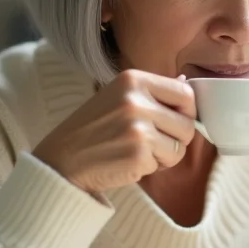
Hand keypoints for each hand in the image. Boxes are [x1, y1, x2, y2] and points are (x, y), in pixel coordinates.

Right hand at [33, 70, 196, 194]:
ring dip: (164, 156)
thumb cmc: (92, 130)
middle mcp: (135, 100)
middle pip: (187, 124)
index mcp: (133, 79)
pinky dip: (150, 168)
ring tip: (137, 152)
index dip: (186, 113)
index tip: (172, 122)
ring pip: (180, 148)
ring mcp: (136, 128)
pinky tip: (128, 162)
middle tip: (150, 143)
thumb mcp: (118, 97)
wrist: (61, 160)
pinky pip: (163, 165)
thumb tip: (185, 82)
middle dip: (175, 139)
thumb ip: (152, 91)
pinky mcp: (137, 155)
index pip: (185, 94)